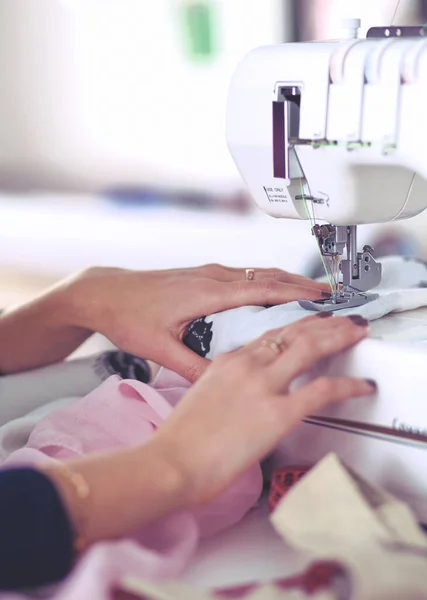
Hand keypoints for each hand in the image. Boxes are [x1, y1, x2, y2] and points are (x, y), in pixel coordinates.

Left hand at [74, 264, 328, 380]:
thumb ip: (192, 367)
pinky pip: (243, 274)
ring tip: (310, 289)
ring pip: (256, 272)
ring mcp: (205, 273)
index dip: (294, 292)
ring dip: (285, 278)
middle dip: (300, 282)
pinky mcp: (200, 275)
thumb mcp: (160, 348)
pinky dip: (266, 279)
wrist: (103, 294)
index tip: (320, 296)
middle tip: (329, 291)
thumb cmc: (128, 315)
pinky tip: (270, 290)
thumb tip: (220, 382)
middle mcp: (210, 278)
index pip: (260, 290)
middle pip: (266, 275)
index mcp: (205, 294)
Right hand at [151, 313, 374, 505]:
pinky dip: (348, 385)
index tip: (311, 325)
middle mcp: (247, 365)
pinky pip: (323, 390)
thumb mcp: (201, 398)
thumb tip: (242, 394)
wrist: (170, 462)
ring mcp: (263, 386)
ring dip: (339, 337)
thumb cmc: (180, 440)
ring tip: (357, 334)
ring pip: (310, 347)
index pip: (269, 336)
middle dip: (324, 323)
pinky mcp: (278, 413)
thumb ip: (226, 386)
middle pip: (294, 332)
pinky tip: (362, 385)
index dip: (297, 327)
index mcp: (228, 362)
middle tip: (344, 321)